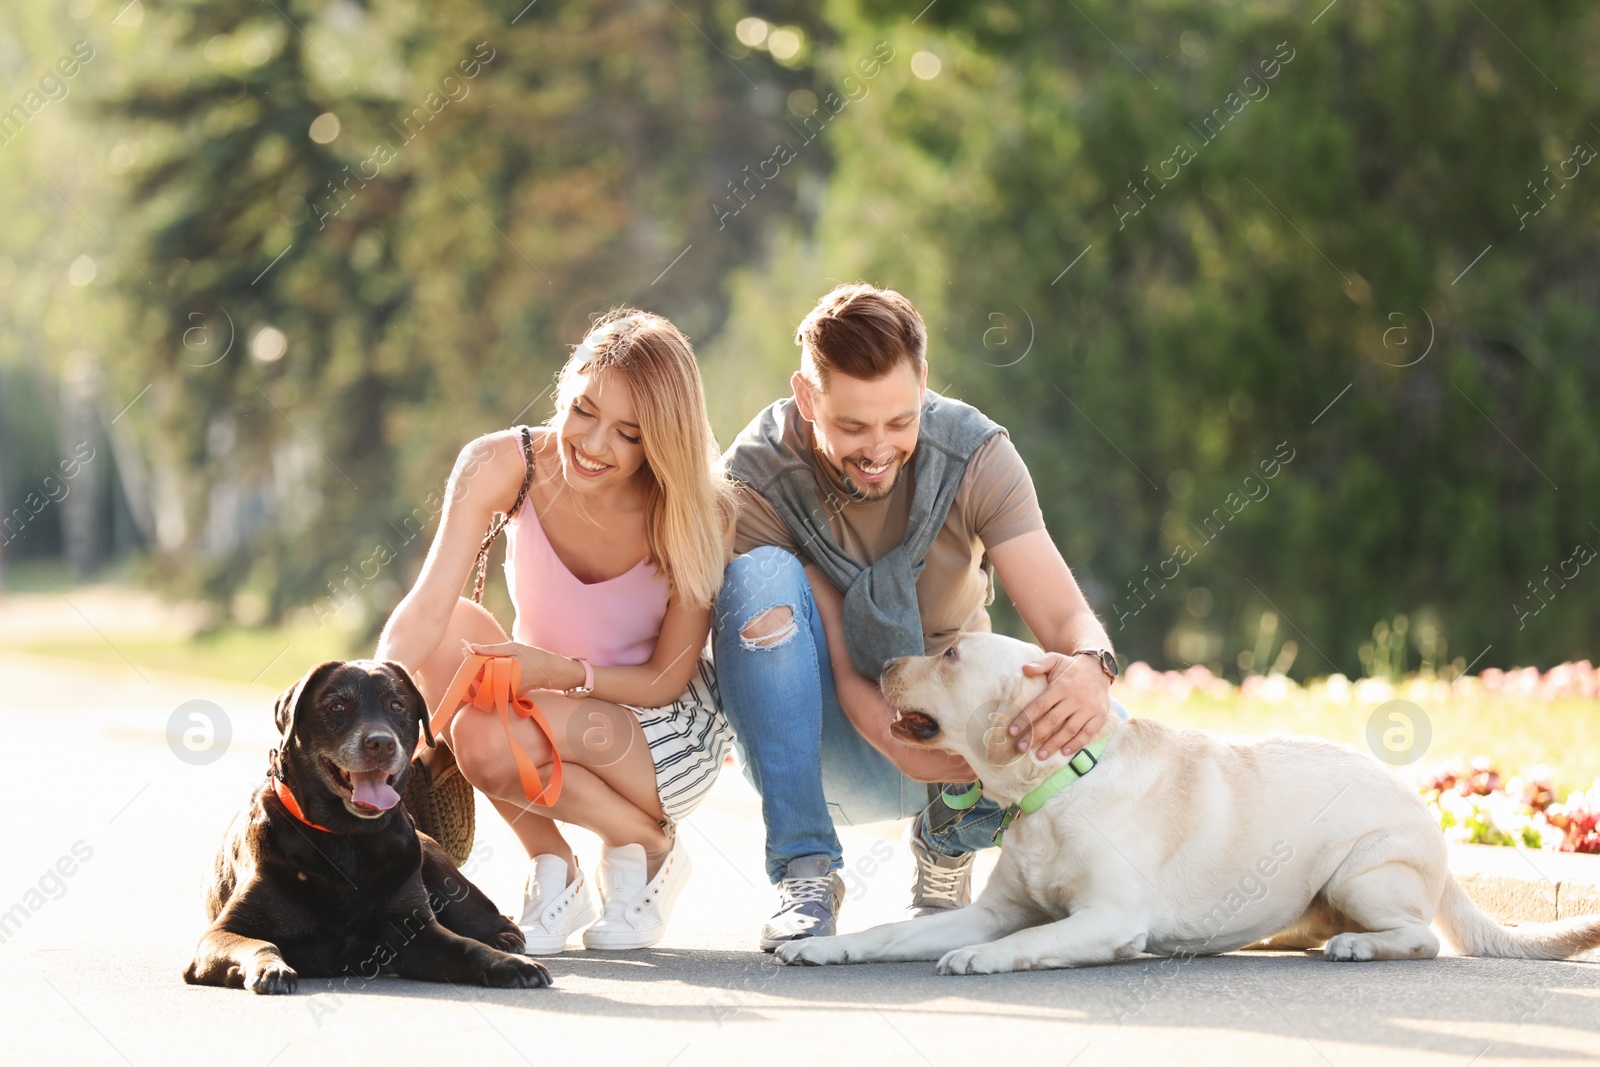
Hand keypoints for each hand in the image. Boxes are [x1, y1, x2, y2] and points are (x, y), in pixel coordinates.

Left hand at [461, 639, 578, 693]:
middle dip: (473, 667)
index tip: (465, 649)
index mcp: (501, 675)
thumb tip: (472, 647)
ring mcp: (506, 694)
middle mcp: (502, 688)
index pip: (478, 670)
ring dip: (480, 674)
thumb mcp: (513, 647)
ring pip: (485, 686)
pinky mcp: (510, 696)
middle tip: (469, 652)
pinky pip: (494, 689)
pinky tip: (491, 668)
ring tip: (480, 659)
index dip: (470, 659)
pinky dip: (489, 680)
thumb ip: (491, 649)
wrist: (550, 670)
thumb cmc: (532, 657)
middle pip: (479, 680)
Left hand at [1007, 651, 1110, 760]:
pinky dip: (1076, 744)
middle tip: (1021, 748)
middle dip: (1035, 735)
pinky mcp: (1100, 716)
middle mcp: (1075, 698)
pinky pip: (1088, 733)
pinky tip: (1064, 752)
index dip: (1025, 719)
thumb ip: (1040, 664)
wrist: (1099, 668)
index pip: (1040, 705)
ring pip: (1069, 730)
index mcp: (1062, 686)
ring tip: (1039, 756)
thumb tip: (1024, 668)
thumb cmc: (1070, 667)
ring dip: (1053, 745)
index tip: (1012, 731)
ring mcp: (1089, 708)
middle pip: (1052, 721)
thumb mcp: (1055, 659)